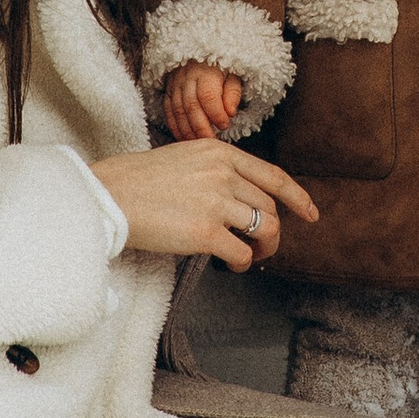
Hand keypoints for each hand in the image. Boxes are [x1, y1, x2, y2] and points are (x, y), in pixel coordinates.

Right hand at [89, 138, 314, 270]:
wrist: (108, 196)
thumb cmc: (138, 181)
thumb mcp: (184, 157)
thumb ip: (215, 169)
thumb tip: (240, 197)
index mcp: (219, 152)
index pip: (272, 175)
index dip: (297, 196)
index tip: (310, 212)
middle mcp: (223, 173)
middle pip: (269, 206)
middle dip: (273, 231)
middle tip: (263, 246)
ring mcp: (216, 202)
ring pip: (264, 229)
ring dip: (262, 248)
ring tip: (249, 256)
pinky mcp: (205, 233)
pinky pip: (241, 252)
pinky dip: (241, 263)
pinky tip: (230, 265)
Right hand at [162, 60, 245, 141]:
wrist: (200, 55)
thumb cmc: (220, 68)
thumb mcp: (233, 76)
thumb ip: (233, 94)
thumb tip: (230, 113)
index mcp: (205, 71)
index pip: (208, 96)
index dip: (216, 114)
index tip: (225, 125)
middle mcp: (186, 77)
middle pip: (191, 106)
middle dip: (201, 128)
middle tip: (212, 141)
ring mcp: (174, 84)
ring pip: (178, 111)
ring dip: (188, 131)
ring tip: (199, 142)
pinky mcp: (167, 91)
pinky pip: (168, 112)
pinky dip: (175, 127)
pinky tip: (184, 137)